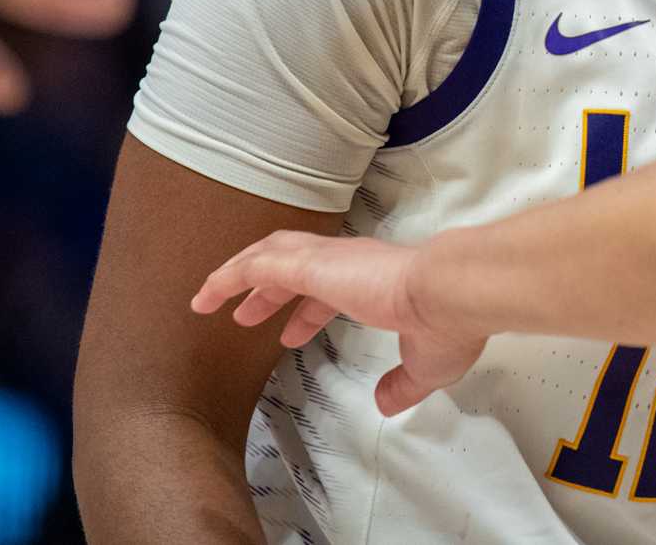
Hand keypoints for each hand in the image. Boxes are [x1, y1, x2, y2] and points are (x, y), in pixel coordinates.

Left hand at [191, 231, 486, 416]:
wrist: (448, 293)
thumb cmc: (444, 326)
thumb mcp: (425, 367)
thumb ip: (402, 384)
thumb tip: (385, 403)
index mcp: (376, 282)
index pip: (329, 290)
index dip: (306, 312)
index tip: (289, 335)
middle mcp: (350, 263)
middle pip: (295, 265)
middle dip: (267, 290)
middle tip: (243, 315)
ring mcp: (329, 259)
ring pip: (271, 254)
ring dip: (239, 274)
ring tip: (207, 298)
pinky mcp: (310, 264)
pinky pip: (257, 265)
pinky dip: (229, 276)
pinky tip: (207, 295)